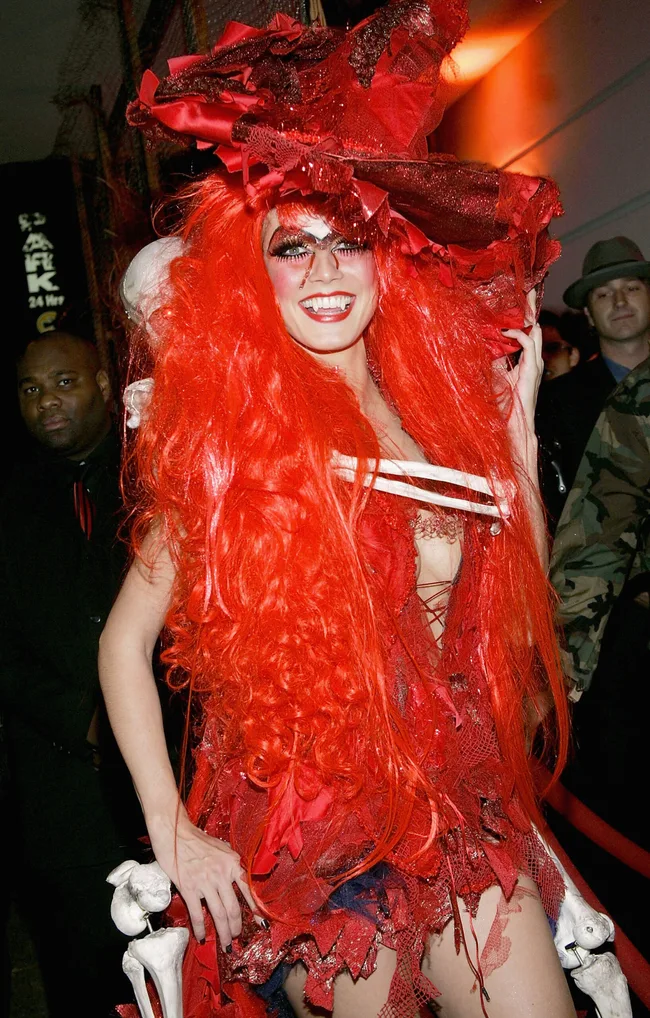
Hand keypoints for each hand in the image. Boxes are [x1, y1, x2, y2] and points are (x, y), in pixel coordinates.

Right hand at [149, 809, 261, 948]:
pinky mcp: (189, 888)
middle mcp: (221, 874)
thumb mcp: (223, 848)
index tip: (260, 924)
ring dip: (223, 932)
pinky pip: (197, 914)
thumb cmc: (199, 840)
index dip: (255, 910)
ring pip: (219, 914)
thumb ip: (232, 865)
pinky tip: (201, 937)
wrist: (175, 833)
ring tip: (225, 944)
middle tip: (236, 937)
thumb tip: (242, 880)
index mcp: (233, 863)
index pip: (248, 891)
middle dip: (236, 927)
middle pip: (233, 908)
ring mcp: (205, 882)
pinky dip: (200, 928)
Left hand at [494, 289, 542, 434]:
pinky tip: (506, 330)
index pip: (527, 332)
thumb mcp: (494, 376)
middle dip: (529, 307)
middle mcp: (532, 360)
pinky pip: (529, 344)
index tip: (518, 298)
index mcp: (525, 361)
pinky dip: (518, 334)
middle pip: (534, 326)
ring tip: (520, 299)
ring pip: (535, 331)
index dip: (523, 315)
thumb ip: (493, 360)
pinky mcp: (532, 370)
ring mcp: (534, 364)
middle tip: (525, 288)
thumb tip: (484, 343)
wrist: (513, 425)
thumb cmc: (504, 406)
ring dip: (526, 315)